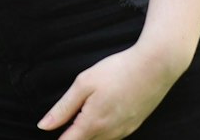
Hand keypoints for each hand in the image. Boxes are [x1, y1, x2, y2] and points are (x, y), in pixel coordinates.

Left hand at [38, 43, 184, 138]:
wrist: (155, 67)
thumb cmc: (117, 71)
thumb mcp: (83, 84)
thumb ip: (63, 108)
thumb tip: (44, 125)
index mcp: (93, 123)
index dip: (59, 139)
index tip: (52, 132)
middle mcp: (110, 133)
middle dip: (72, 136)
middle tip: (67, 121)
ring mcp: (125, 131)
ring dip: (88, 134)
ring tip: (82, 116)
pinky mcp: (134, 125)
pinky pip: (113, 137)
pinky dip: (102, 132)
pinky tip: (100, 117)